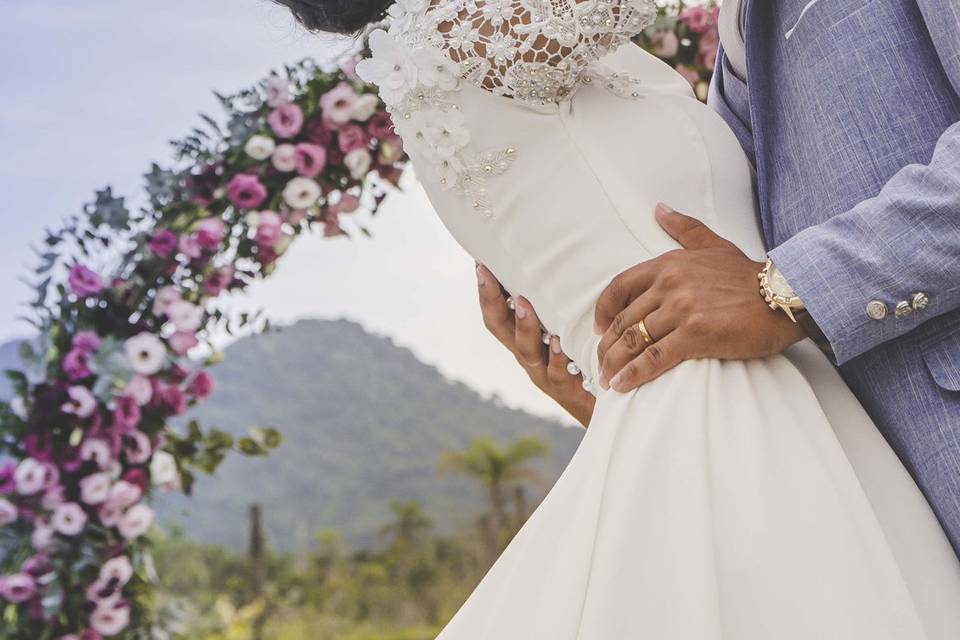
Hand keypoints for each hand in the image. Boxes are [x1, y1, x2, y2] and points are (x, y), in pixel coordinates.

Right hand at [476, 264, 595, 427]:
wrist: (608, 404)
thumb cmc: (588, 359)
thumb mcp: (569, 330)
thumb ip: (562, 304)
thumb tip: (566, 262)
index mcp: (524, 339)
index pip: (497, 313)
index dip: (486, 291)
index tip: (480, 264)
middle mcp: (528, 355)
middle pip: (499, 328)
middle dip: (491, 301)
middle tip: (486, 274)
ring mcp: (543, 373)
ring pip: (525, 350)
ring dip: (523, 326)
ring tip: (523, 304)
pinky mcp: (565, 389)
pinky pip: (556, 373)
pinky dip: (555, 358)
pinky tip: (557, 343)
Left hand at [595, 204, 804, 392]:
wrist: (785, 297)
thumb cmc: (749, 276)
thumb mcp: (714, 245)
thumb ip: (684, 228)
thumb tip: (659, 208)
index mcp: (668, 263)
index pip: (619, 286)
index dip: (604, 310)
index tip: (599, 327)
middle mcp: (669, 284)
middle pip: (624, 319)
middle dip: (607, 345)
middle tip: (601, 362)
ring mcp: (681, 309)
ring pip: (634, 340)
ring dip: (614, 363)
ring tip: (608, 379)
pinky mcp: (695, 334)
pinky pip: (654, 358)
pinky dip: (633, 374)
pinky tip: (622, 386)